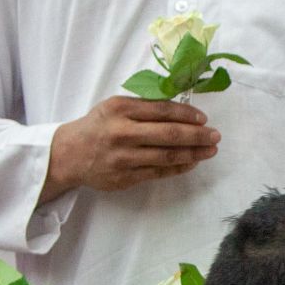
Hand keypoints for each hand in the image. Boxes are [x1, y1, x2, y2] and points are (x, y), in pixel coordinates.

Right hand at [42, 96, 219, 202]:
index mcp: (120, 108)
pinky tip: (192, 162)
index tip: (204, 119)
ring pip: (167, 156)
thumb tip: (181, 109)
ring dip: (193, 153)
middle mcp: (122, 132)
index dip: (187, 114)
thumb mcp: (114, 107)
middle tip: (216, 136)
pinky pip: (159, 172)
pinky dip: (179, 167)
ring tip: (210, 151)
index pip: (162, 110)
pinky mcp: (126, 177)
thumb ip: (143, 107)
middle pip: (169, 134)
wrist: (69, 154)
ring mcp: (124, 157)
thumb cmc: (98, 126)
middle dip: (197, 136)